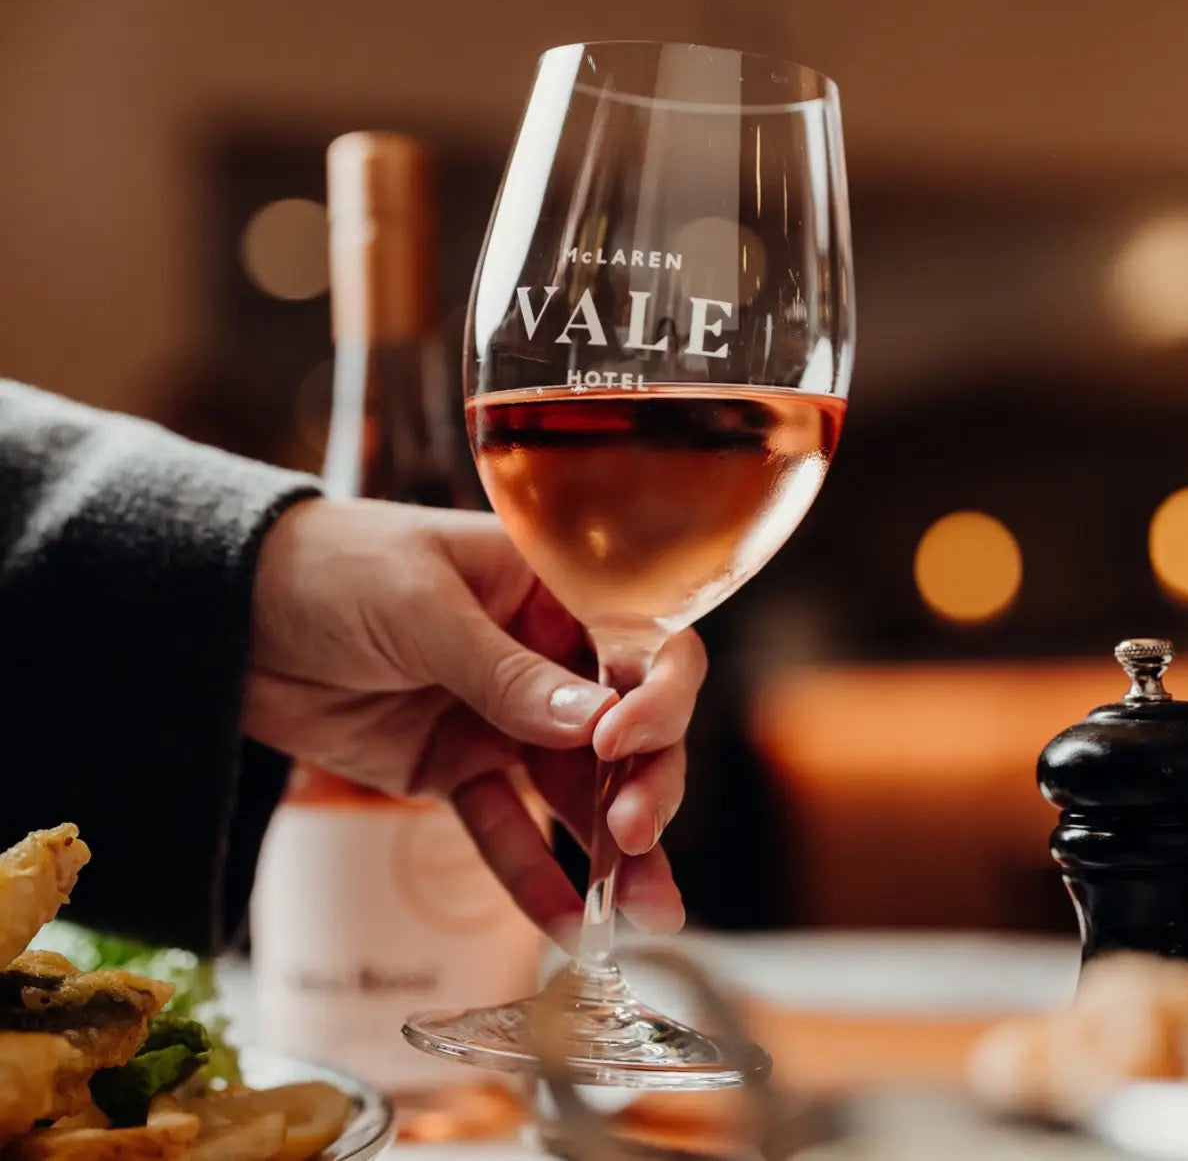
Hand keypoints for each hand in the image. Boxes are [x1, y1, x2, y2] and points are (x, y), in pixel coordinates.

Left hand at [244, 497, 705, 943]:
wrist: (227, 612)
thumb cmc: (330, 568)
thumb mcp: (419, 605)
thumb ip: (505, 670)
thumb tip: (597, 726)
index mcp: (549, 591)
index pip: (638, 643)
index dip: (655, 694)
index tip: (624, 740)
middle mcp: (542, 656)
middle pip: (623, 728)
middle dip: (644, 784)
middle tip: (637, 836)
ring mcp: (499, 718)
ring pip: (575, 791)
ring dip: (612, 853)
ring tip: (646, 914)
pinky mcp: (453, 769)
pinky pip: (503, 827)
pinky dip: (532, 875)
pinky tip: (568, 924)